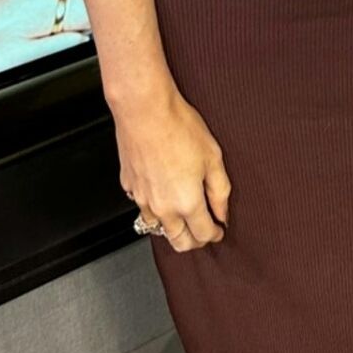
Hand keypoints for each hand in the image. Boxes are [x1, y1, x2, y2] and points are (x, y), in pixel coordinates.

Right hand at [116, 85, 230, 252]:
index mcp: (187, 203)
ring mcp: (142, 199)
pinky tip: (163, 194)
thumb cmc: (179, 128)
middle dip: (194, 241)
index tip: (219, 230)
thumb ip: (220, 191)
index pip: (203, 235)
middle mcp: (162, 208)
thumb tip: (223, 213)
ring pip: (158, 228)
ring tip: (184, 215)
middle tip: (204, 230)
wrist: (145, 110)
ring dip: (173, 227)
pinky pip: (143, 207)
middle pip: (178, 242)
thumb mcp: (213, 158)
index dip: (214, 235)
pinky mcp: (129, 186)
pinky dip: (155, 208)